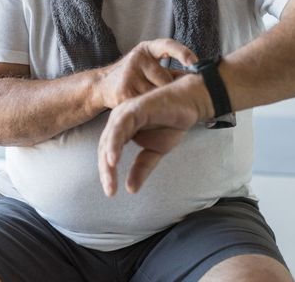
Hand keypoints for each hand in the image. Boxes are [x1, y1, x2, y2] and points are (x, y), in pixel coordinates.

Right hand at [97, 39, 197, 108]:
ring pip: (156, 95)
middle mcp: (137, 58)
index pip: (167, 45)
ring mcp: (129, 74)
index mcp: (146, 49)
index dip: (182, 53)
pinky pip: (145, 105)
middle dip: (167, 91)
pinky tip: (145, 111)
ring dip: (157, 103)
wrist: (101, 85)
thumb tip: (199, 77)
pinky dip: (148, 111)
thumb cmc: (132, 76)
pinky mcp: (124, 92)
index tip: (195, 63)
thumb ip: (170, 70)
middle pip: (165, 79)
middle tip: (164, 97)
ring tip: (151, 103)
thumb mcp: (149, 66)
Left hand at [97, 75, 208, 196]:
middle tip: (110, 191)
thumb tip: (131, 189)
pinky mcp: (135, 107)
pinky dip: (115, 142)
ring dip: (108, 159)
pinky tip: (113, 158)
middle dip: (106, 170)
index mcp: (122, 128)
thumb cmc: (171, 122)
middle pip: (105, 147)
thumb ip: (142, 167)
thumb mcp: (156, 151)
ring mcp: (126, 112)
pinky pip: (121, 126)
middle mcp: (119, 119)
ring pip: (110, 137)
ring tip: (109, 179)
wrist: (190, 103)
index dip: (107, 172)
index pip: (108, 153)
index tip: (111, 192)